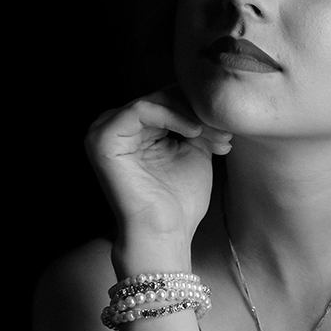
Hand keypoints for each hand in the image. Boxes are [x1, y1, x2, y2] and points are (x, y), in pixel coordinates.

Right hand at [85, 86, 231, 247]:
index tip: (227, 132)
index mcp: (134, 128)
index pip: (167, 99)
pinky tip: (193, 132)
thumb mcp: (194, 150)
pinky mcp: (103, 138)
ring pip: (155, 101)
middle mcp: (115, 126)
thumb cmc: (179, 201)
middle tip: (224, 134)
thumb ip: (195, 122)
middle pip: (162, 97)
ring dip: (190, 116)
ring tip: (214, 138)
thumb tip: (210, 100)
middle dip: (198, 114)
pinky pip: (141, 110)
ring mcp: (104, 130)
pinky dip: (172, 116)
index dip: (198, 110)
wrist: (166, 233)